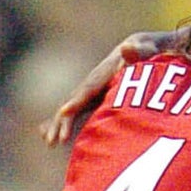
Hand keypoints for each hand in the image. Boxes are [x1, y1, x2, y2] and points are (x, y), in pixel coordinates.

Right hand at [40, 31, 169, 146]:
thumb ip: (137, 52)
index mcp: (102, 74)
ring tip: (49, 142)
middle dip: (62, 121)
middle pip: (72, 103)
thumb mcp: (144, 50)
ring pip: (69, 110)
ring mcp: (89, 92)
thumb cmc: (143, 52)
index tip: (65, 112)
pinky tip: (46, 135)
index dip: (76, 101)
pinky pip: (73, 113)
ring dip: (58, 125)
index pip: (88, 89)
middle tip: (53, 140)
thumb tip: (127, 47)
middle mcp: (90, 83)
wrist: (138, 48)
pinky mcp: (92, 100)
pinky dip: (60, 123)